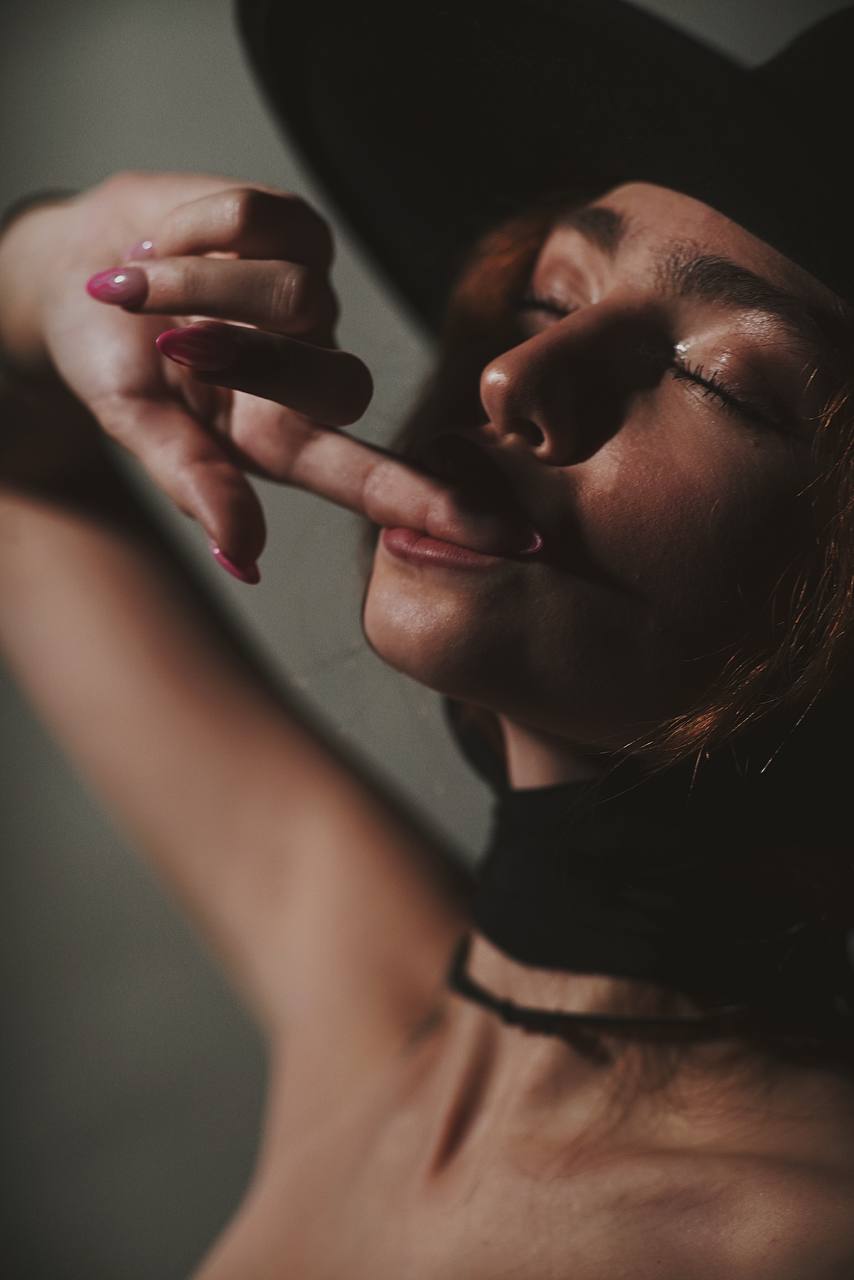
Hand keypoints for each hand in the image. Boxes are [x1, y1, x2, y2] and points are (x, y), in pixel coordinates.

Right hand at [2, 173, 538, 575]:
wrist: (75, 272)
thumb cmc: (110, 363)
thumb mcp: (137, 425)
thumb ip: (193, 483)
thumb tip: (244, 559)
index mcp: (279, 441)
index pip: (373, 482)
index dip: (441, 509)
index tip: (517, 538)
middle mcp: (313, 377)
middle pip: (337, 381)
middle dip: (242, 358)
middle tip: (167, 342)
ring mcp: (316, 302)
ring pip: (294, 296)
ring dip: (196, 286)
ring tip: (141, 286)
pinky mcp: (301, 231)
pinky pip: (257, 221)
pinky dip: (191, 232)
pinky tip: (164, 244)